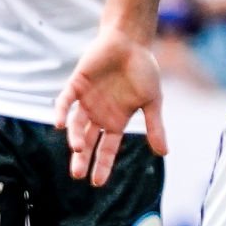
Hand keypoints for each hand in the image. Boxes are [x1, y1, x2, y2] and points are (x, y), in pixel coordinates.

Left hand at [56, 29, 166, 185]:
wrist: (131, 42)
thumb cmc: (143, 70)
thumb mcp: (152, 101)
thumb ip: (155, 126)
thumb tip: (164, 154)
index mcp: (116, 120)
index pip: (106, 148)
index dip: (102, 164)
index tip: (97, 182)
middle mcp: (98, 114)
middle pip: (87, 141)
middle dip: (82, 158)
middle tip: (78, 174)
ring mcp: (86, 100)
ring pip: (76, 124)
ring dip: (76, 137)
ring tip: (77, 149)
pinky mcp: (76, 85)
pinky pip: (65, 101)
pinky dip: (62, 112)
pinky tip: (61, 125)